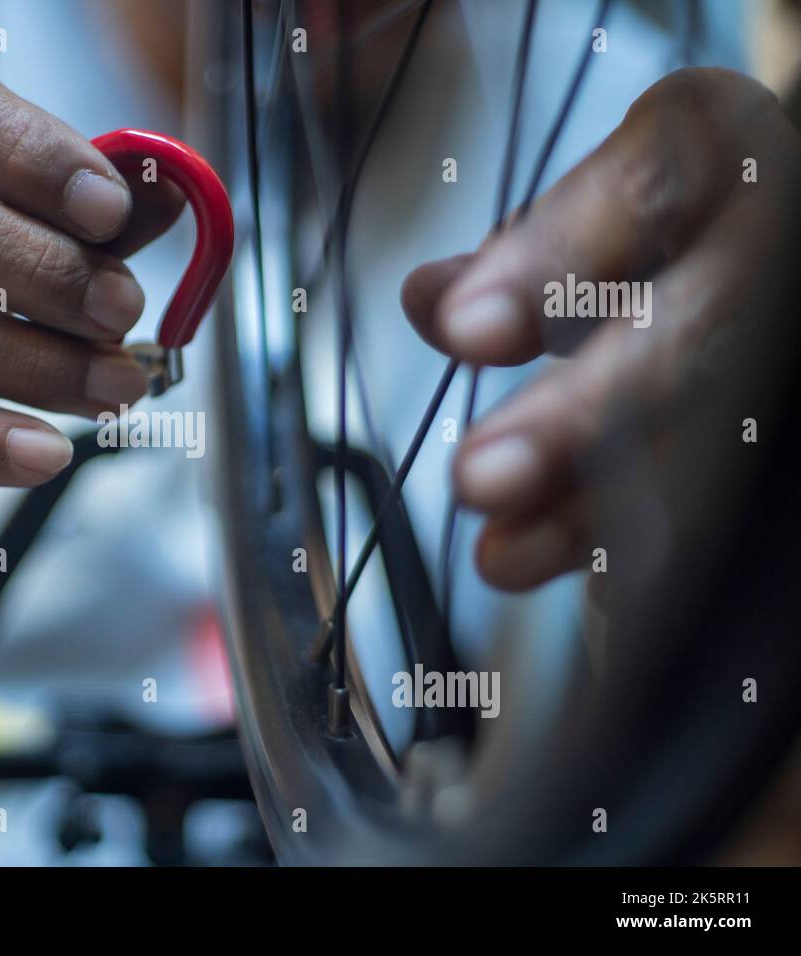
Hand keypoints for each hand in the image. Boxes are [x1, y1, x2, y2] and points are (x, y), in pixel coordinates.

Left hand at [401, 68, 800, 589]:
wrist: (758, 269)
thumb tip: (429, 298)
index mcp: (716, 157)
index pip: (648, 187)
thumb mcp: (592, 220)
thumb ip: (524, 261)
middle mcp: (769, 243)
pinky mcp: (774, 434)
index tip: (463, 329)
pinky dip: (638, 540)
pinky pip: (726, 493)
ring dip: (599, 505)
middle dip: (583, 411)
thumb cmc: (657, 240)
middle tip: (481, 478)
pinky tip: (581, 580)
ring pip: (717, 428)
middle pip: (697, 330)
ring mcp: (782, 342)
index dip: (554, 258)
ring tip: (505, 555)